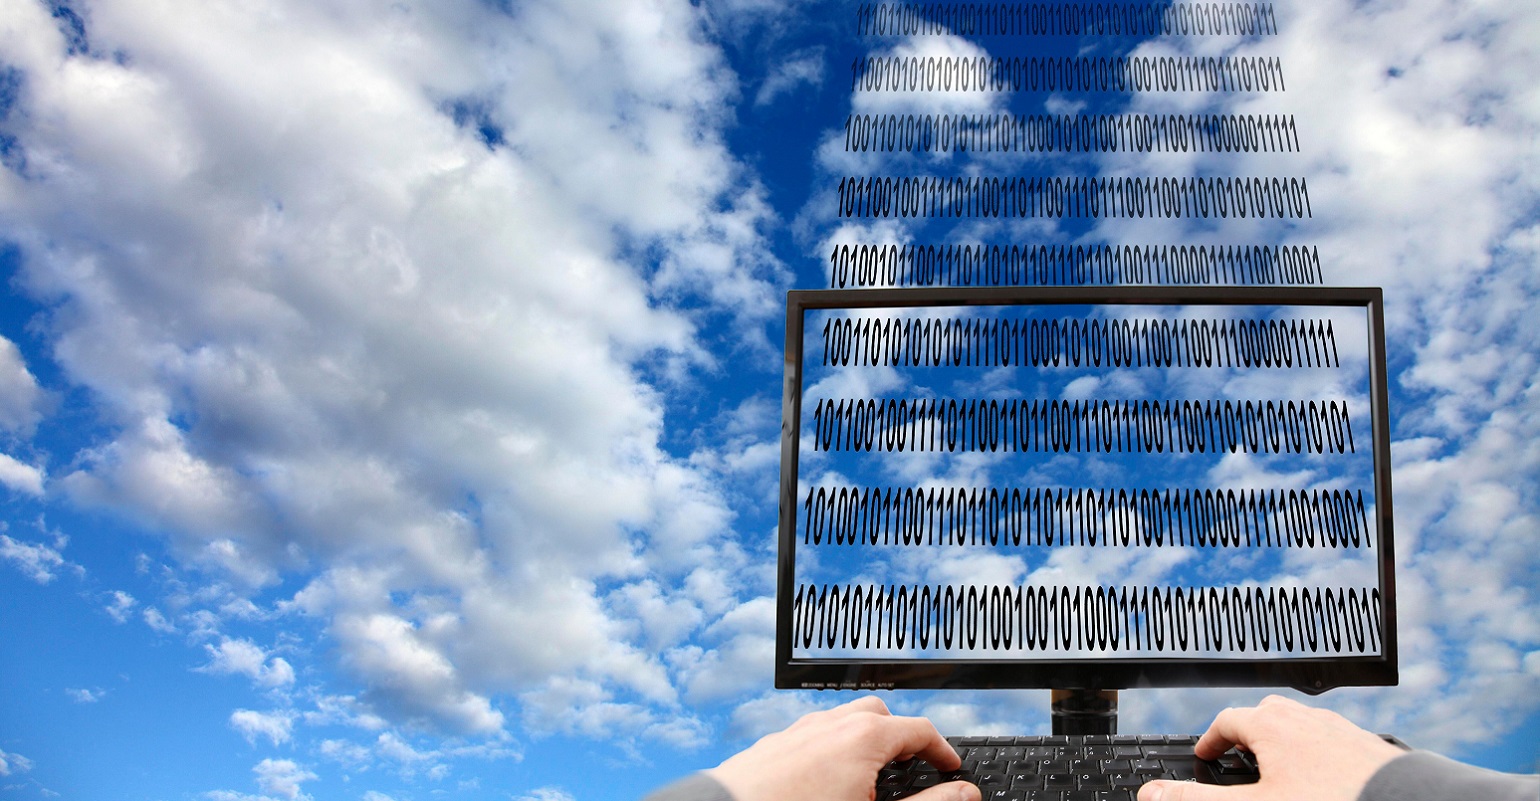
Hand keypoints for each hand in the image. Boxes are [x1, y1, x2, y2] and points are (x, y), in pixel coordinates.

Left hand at [708, 696, 980, 800]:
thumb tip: (963, 794)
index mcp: (861, 738)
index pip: (918, 730)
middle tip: (911, 766)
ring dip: (862, 741)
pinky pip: (810, 737)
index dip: (941, 749)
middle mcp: (827, 725)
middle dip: (898, 736)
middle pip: (878, 714)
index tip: (949, 766)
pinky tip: (824, 783)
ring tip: (868, 778)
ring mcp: (795, 733)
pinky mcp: (770, 748)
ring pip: (839, 721)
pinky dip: (829, 750)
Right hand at [1138, 695, 1404, 800]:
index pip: (1229, 719)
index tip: (1206, 755)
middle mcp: (1308, 720)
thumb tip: (1154, 794)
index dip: (1212, 739)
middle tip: (1240, 760)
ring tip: (1281, 772)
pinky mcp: (1371, 748)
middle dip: (1249, 733)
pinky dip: (1320, 756)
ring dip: (1286, 743)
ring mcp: (1342, 731)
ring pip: (1305, 726)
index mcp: (1274, 727)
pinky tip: (1326, 782)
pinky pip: (1336, 742)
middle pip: (1267, 714)